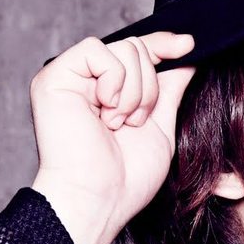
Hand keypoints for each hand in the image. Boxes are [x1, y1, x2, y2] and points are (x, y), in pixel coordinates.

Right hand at [31, 32, 195, 243]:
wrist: (101, 199)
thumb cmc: (127, 177)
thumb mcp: (160, 126)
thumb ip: (170, 89)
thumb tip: (187, 55)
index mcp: (108, 91)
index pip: (138, 52)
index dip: (163, 45)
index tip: (189, 45)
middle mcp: (86, 81)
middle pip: (135, 47)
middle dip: (149, 87)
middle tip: (133, 123)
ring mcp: (68, 77)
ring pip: (123, 48)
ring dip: (134, 92)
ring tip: (118, 124)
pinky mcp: (54, 77)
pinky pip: (97, 51)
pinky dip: (113, 82)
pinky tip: (106, 113)